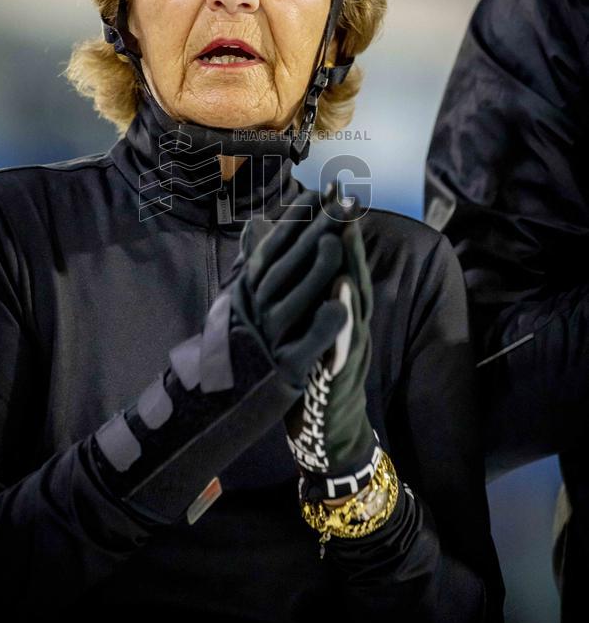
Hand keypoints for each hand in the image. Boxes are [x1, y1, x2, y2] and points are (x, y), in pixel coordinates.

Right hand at [89, 181, 351, 524]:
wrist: (213, 408)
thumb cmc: (233, 348)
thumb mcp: (239, 302)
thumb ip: (251, 263)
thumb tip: (258, 221)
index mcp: (246, 293)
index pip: (272, 250)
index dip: (296, 222)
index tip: (318, 194)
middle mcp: (253, 312)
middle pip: (285, 267)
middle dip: (313, 233)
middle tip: (340, 203)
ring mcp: (265, 341)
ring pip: (293, 301)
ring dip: (315, 271)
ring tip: (337, 241)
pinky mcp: (280, 372)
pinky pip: (304, 348)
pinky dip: (322, 329)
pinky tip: (342, 308)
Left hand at [284, 187, 378, 501]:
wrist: (327, 430)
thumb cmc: (314, 371)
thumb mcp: (303, 326)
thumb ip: (295, 289)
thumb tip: (265, 240)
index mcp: (339, 310)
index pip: (338, 263)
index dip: (333, 230)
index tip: (326, 193)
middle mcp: (352, 324)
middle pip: (353, 274)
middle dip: (349, 238)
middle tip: (344, 201)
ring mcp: (351, 348)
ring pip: (355, 304)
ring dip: (352, 269)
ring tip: (345, 237)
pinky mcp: (342, 373)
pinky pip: (345, 343)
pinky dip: (344, 321)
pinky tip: (340, 299)